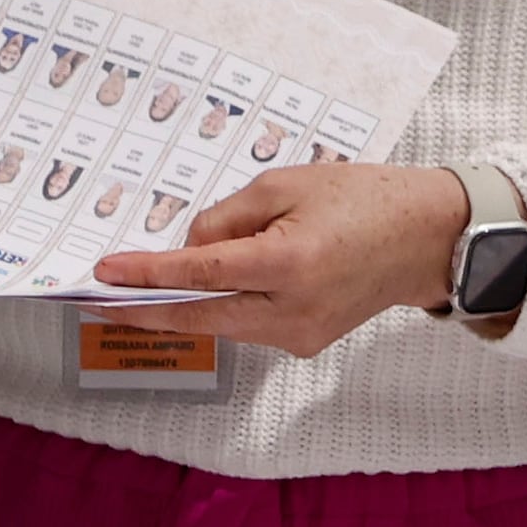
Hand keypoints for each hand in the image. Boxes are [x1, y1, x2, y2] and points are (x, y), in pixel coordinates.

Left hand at [89, 160, 468, 354]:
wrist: (427, 238)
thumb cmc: (363, 200)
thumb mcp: (286, 185)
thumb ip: (228, 216)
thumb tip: (190, 249)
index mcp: (289, 262)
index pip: (200, 272)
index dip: (146, 274)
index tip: (103, 273)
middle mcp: (294, 308)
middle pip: (200, 316)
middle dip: (147, 309)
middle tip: (98, 302)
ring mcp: (302, 333)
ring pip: (223, 324)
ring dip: (187, 306)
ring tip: (149, 287)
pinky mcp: (307, 342)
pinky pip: (249, 327)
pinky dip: (225, 309)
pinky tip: (211, 291)